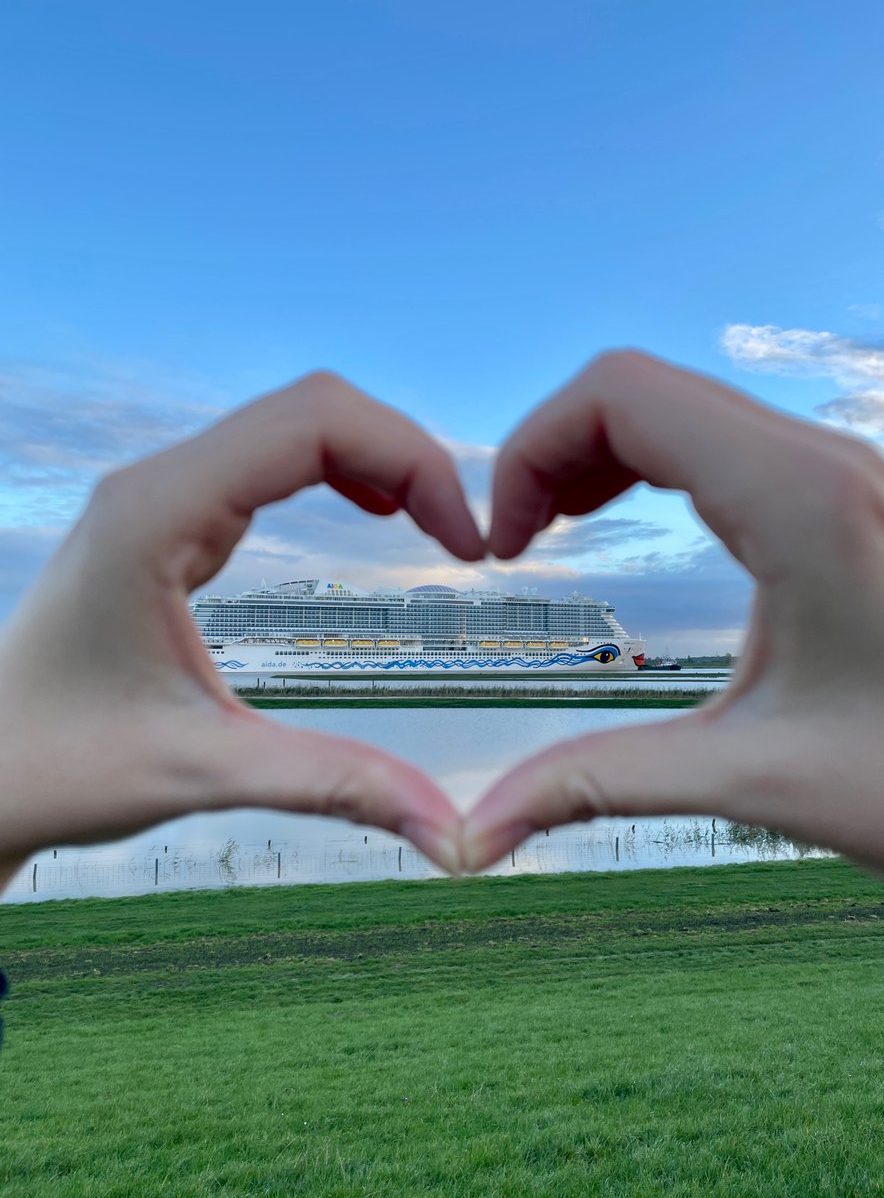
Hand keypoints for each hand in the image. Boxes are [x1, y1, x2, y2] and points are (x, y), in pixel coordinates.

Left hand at [0, 372, 483, 884]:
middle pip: (313, 407)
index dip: (412, 461)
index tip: (465, 546)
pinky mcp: (165, 520)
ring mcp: (158, 494)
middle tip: (461, 537)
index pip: (314, 423)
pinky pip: (268, 459)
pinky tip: (373, 511)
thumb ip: (335, 787)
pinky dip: (338, 472)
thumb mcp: (202, 772)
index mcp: (158, 513)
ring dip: (375, 457)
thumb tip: (454, 835)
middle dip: (405, 453)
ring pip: (293, 424)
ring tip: (433, 522)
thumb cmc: (59, 766)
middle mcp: (157, 482)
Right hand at [463, 350, 883, 878]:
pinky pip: (722, 438)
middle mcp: (821, 460)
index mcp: (796, 500)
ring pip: (681, 403)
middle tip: (518, 541)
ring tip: (557, 528)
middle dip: (552, 450)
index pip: (618, 393)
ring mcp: (840, 472)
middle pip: (639, 387)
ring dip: (598, 452)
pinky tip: (631, 524)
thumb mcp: (753, 778)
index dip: (530, 451)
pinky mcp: (844, 497)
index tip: (504, 546)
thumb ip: (598, 785)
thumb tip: (476, 835)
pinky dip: (651, 464)